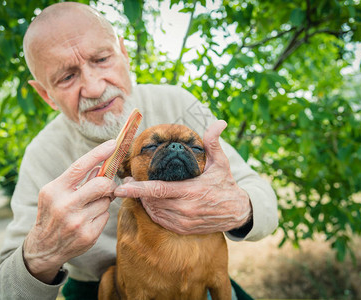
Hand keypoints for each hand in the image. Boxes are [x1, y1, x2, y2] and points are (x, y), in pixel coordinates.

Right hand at [23, 139, 116, 283]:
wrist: (43, 248)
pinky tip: (89, 220)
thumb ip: (76, 180)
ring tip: (90, 207)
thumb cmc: (52, 213)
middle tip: (107, 186)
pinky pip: (105, 216)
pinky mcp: (88, 235)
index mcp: (54, 190)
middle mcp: (64, 205)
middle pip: (101, 184)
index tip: (113, 144)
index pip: (79, 166)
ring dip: (103, 201)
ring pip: (106, 201)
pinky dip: (101, 215)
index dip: (98, 153)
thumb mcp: (55, 193)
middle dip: (108, 183)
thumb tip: (100, 166)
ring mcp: (77, 222)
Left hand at [114, 120, 251, 234]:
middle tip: (128, 180)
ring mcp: (183, 222)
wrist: (237, 212)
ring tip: (136, 189)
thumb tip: (220, 122)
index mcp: (191, 192)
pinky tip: (149, 202)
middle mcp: (185, 209)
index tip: (122, 186)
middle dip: (136, 192)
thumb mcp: (221, 162)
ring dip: (142, 202)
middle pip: (151, 202)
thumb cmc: (225, 184)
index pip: (158, 190)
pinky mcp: (182, 229)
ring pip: (153, 212)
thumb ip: (214, 143)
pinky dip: (152, 211)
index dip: (138, 189)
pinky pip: (160, 221)